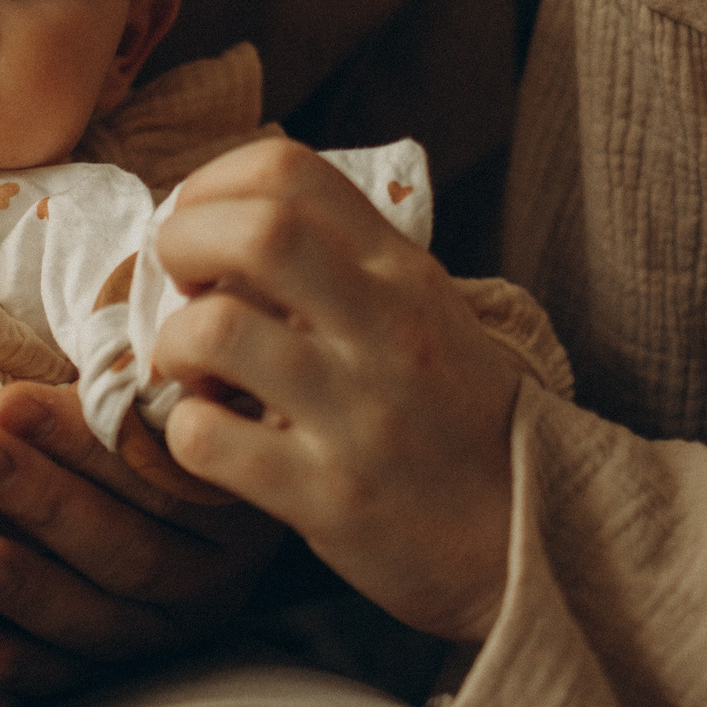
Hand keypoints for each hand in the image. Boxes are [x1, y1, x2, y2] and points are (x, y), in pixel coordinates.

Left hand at [0, 382, 284, 696]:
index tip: (6, 401)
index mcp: (238, 483)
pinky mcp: (143, 665)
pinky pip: (88, 678)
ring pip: (111, 616)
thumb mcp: (163, 379)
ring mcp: (185, 622)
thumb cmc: (155, 409)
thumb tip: (27, 355)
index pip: (162, 467)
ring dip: (31, 585)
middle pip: (134, 544)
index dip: (82, 439)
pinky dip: (34, 667)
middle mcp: (226, 564)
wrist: (186, 473)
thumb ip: (127, 372)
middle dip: (43, 501)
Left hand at [151, 138, 521, 642]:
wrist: (532, 536)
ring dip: (175, 345)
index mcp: (400, 272)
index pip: (289, 170)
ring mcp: (359, 414)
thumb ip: (341, 264)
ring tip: (195, 371)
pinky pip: (209, 440)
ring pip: (217, 332)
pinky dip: (183, 431)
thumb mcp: (423, 311)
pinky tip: (210, 436)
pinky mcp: (329, 495)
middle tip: (182, 288)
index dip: (213, 186)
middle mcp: (384, 329)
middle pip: (255, 232)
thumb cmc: (452, 417)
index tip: (200, 228)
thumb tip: (223, 227)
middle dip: (181, 244)